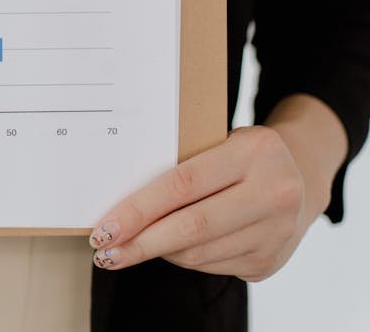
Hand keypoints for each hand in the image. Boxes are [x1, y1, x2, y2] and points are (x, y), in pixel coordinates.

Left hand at [88, 124, 327, 281]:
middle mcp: (274, 193)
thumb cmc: (241, 154)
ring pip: (197, 253)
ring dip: (157, 253)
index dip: (138, 210)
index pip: (182, 185)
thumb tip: (120, 202)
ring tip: (129, 248)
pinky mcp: (270, 260)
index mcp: (254, 152)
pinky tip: (168, 249)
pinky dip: (182, 258)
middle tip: (105, 252)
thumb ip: (182, 164)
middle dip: (139, 243)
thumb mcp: (220, 141)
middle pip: (190, 228)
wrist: (303, 175)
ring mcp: (276, 232)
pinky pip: (211, 266)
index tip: (105, 227)